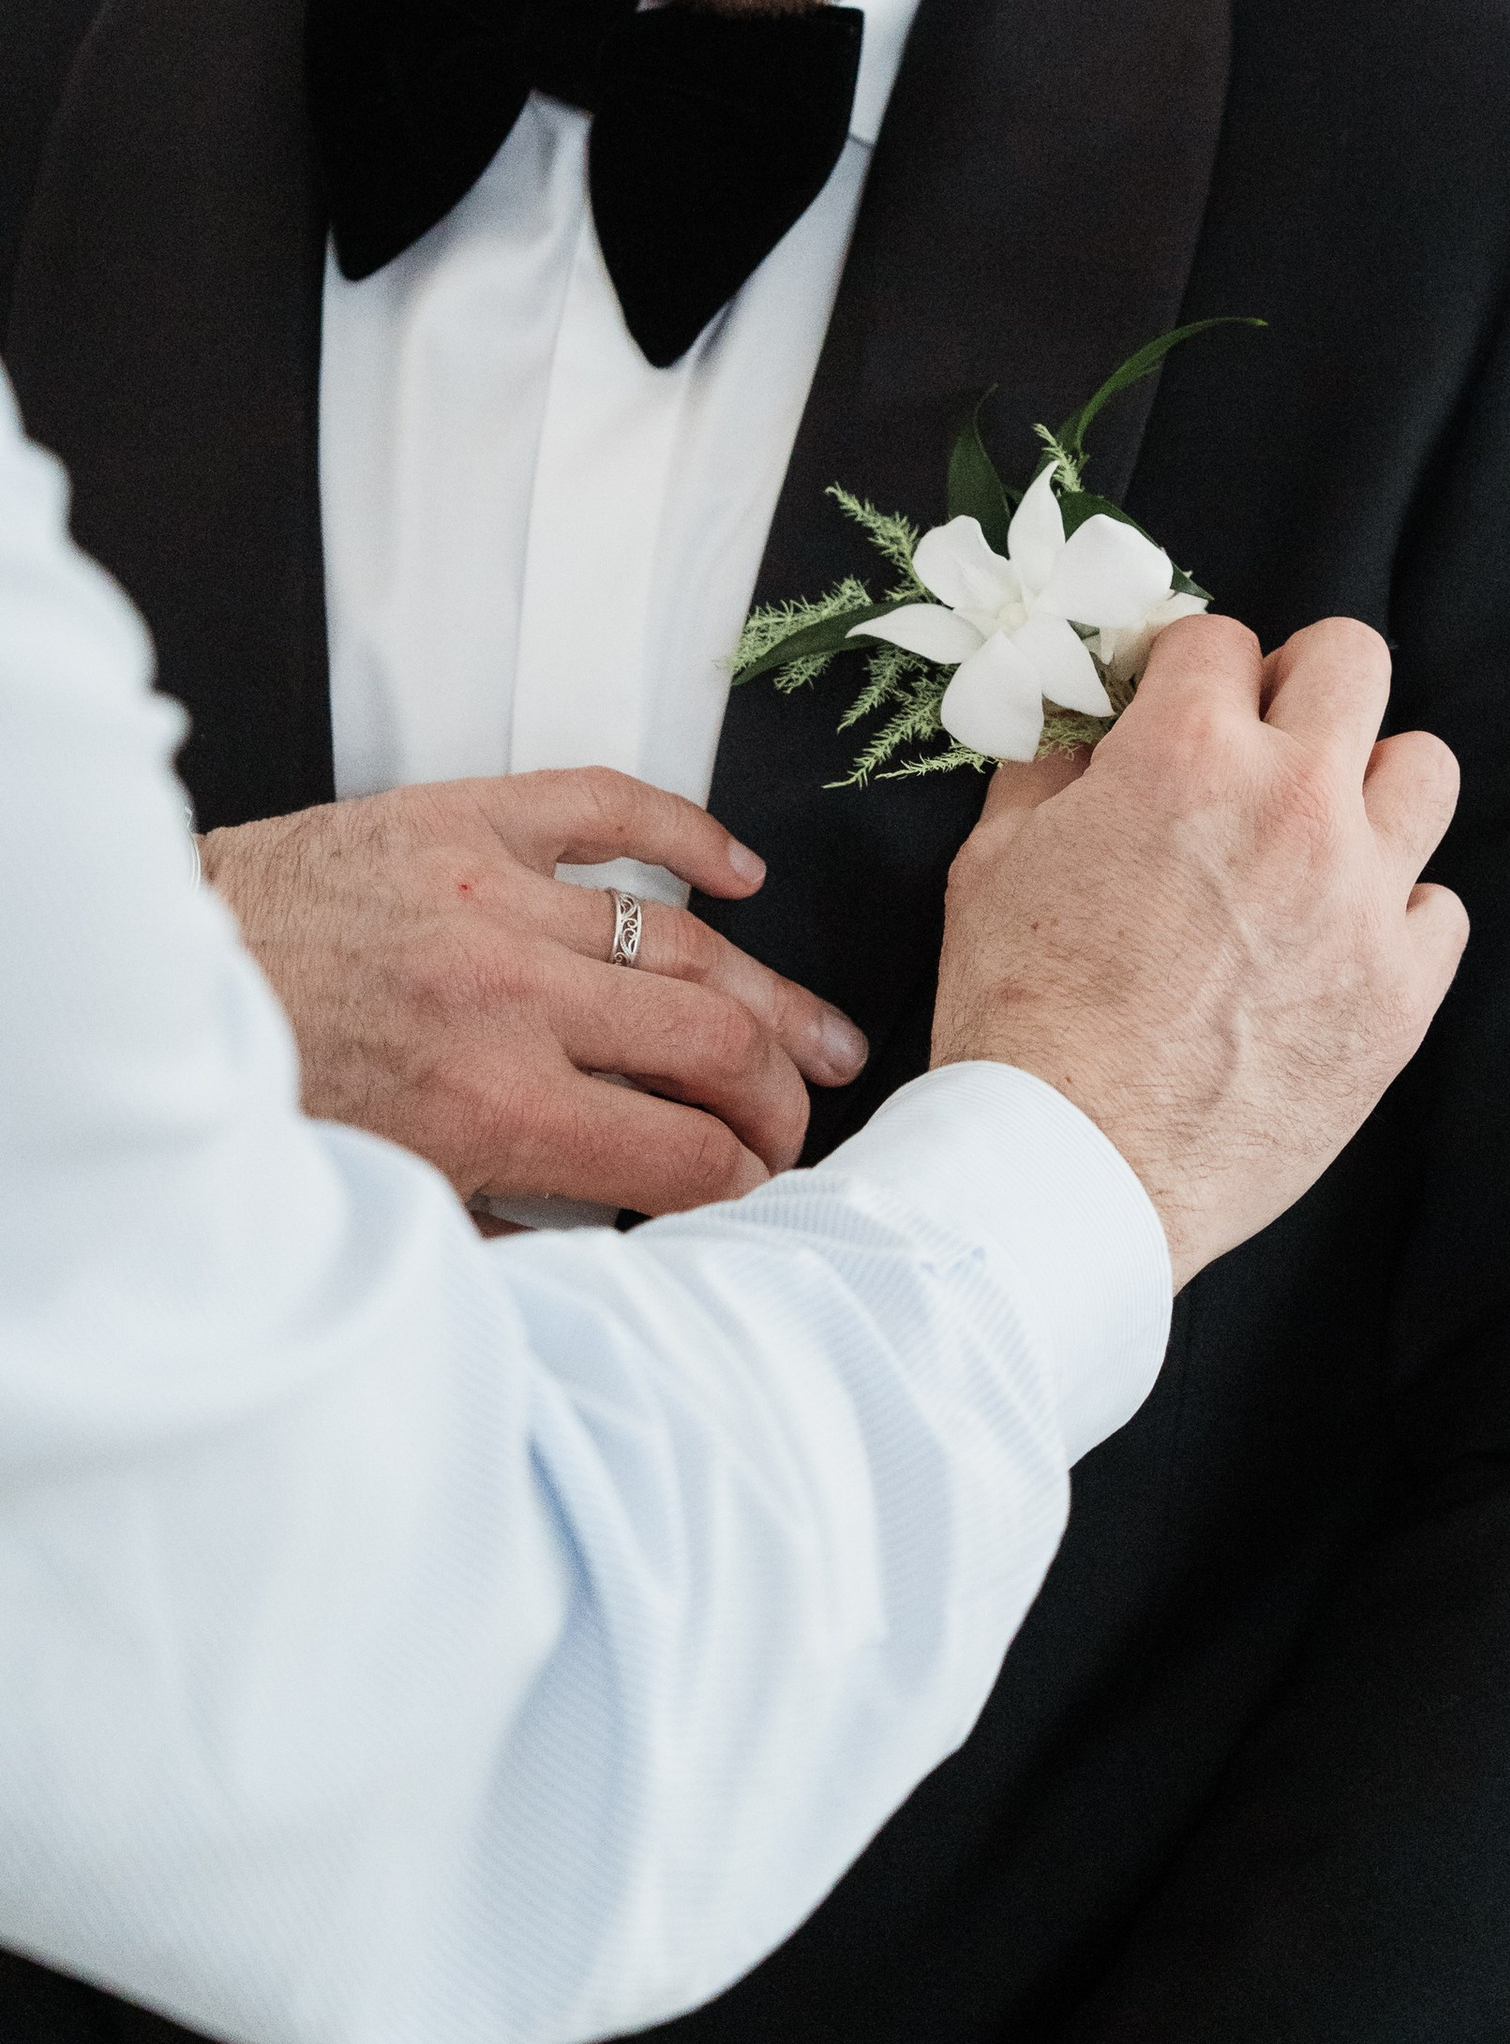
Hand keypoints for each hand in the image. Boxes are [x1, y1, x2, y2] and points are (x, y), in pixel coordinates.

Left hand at [201, 770, 866, 1213]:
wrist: (158, 981)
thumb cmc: (259, 1096)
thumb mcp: (385, 1199)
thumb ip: (510, 1222)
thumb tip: (621, 1237)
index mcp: (487, 1105)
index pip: (682, 1152)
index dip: (746, 1179)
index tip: (761, 1186)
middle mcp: (507, 995)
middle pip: (711, 1043)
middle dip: (779, 1096)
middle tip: (800, 1117)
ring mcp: (492, 893)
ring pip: (689, 937)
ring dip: (771, 992)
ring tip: (817, 1032)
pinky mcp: (464, 818)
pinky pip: (610, 806)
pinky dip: (689, 833)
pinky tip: (741, 872)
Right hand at [932, 616, 1464, 1287]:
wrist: (1072, 1167)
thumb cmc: (1016, 1017)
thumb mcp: (993, 862)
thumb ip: (1048, 769)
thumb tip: (1077, 721)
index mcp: (1188, 753)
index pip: (1221, 638)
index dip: (1186, 668)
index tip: (1173, 704)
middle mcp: (1294, 803)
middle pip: (1354, 659)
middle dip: (1300, 682)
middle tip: (1261, 738)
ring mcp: (1363, 896)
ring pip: (1425, 768)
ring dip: (1371, 786)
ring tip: (1319, 836)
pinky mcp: (1403, 989)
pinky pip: (1439, 906)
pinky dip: (1395, 914)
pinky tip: (1338, 943)